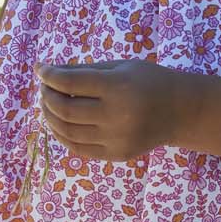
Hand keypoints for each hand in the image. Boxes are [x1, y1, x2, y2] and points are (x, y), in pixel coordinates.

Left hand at [36, 61, 194, 160]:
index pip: (70, 82)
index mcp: (118, 87)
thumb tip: (48, 73)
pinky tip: (59, 123)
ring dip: (50, 117)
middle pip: (64, 109)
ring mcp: (116, 139)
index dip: (49, 75)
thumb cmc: (148, 82)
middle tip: (45, 88)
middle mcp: (116, 115)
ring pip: (67, 131)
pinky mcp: (116, 155)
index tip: (41, 70)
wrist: (180, 111)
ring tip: (49, 105)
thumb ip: (85, 70)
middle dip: (47, 97)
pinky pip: (78, 148)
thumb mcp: (120, 66)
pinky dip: (62, 135)